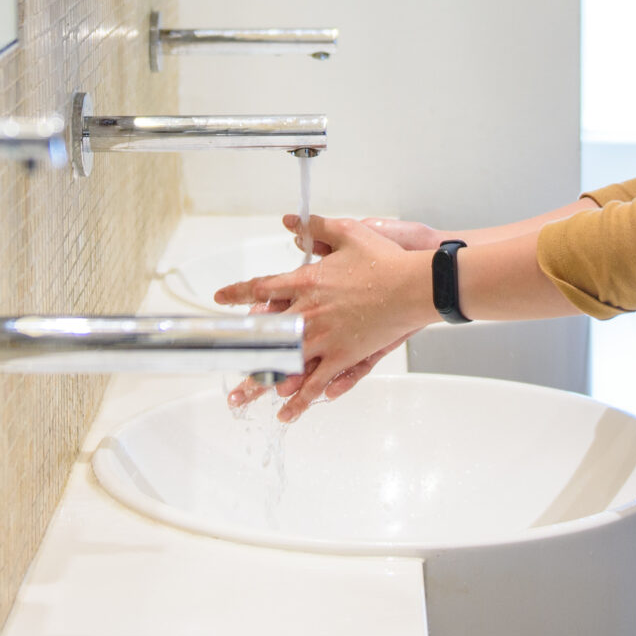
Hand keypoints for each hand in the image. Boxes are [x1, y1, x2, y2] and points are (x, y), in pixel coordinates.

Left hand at [216, 215, 440, 421]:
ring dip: (261, 385)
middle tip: (222, 363)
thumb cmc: (385, 260)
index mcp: (306, 282)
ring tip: (241, 400)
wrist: (413, 287)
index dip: (238, 294)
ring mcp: (325, 339)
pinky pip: (316, 383)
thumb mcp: (348, 233)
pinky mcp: (344, 356)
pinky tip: (286, 414)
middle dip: (242, 352)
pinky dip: (300, 400)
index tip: (222, 299)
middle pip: (265, 337)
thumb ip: (316, 227)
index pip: (262, 289)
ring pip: (284, 367)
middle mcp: (309, 314)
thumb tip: (291, 221)